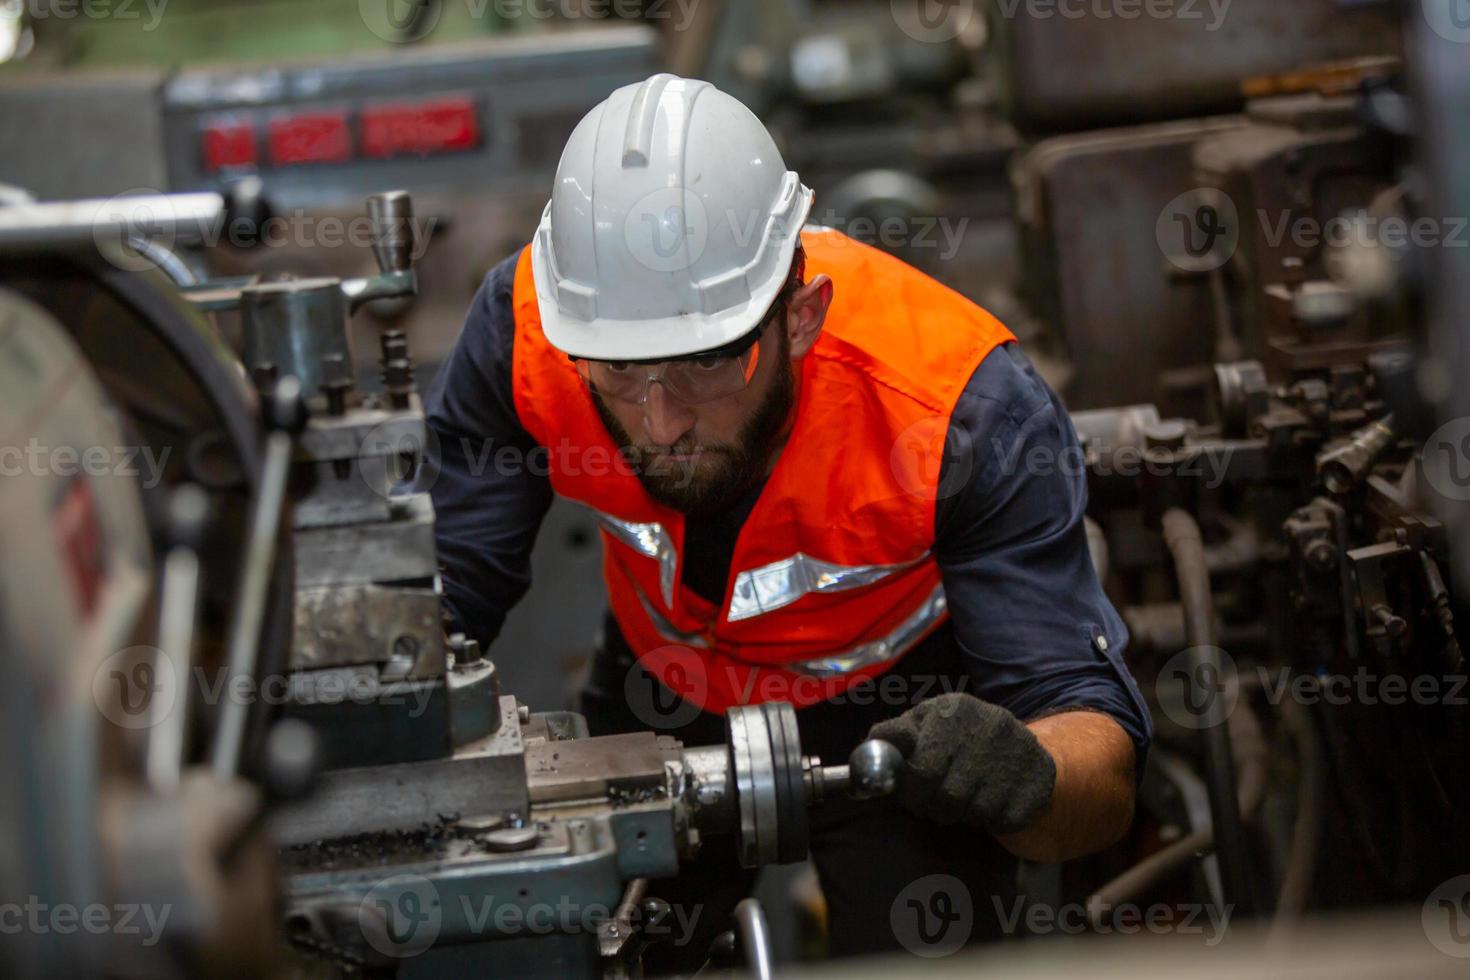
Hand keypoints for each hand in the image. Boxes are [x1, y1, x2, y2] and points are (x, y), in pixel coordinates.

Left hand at [868, 692, 1055, 834]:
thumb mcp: (925, 729)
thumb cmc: (963, 745)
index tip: (911, 792)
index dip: (910, 788)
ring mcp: (1018, 752)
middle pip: (946, 793)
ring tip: (966, 798)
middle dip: (933, 805)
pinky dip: (993, 822)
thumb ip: (894, 739)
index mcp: (954, 708)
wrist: (1028, 758)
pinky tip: (994, 803)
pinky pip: (1002, 820)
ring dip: (963, 813)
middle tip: (934, 803)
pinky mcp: (1039, 782)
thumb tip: (864, 756)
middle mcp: (990, 724)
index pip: (921, 766)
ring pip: (973, 809)